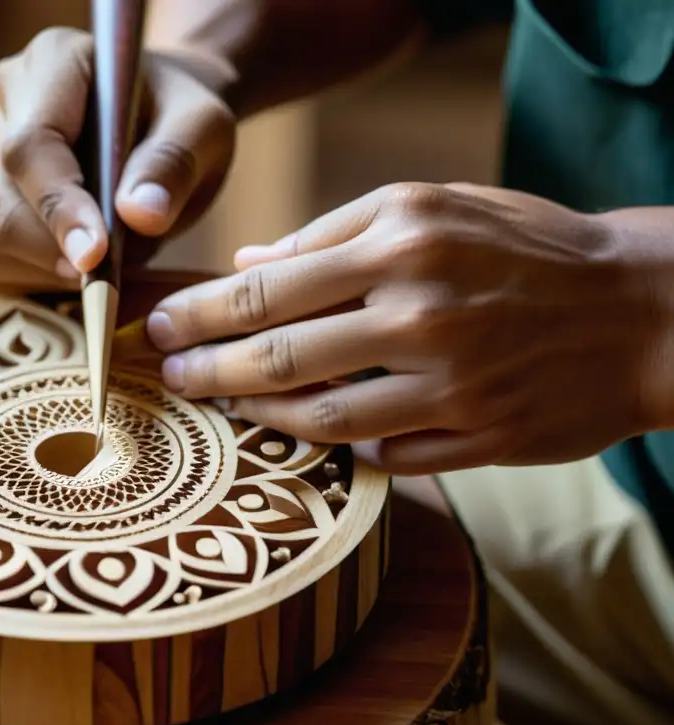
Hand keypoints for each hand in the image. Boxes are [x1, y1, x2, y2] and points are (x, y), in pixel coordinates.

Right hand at [0, 27, 235, 290]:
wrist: (153, 128)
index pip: (31, 145)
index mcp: (51, 63)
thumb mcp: (202, 129)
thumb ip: (174, 163)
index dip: (58, 206)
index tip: (95, 255)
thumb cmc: (175, 123)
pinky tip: (65, 271)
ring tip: (97, 264)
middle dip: (51, 250)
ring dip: (41, 269)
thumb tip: (139, 214)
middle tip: (107, 275)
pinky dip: (22, 280)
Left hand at [145, 182, 658, 474]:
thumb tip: (247, 263)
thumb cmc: (526, 249)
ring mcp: (453, 383)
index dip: (201, 315)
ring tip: (226, 408)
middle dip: (207, 371)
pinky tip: (313, 435)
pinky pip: (384, 456)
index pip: (268, 289)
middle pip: (278, 358)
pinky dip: (343, 447)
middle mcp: (424, 311)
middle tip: (169, 377)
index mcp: (404, 239)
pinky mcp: (481, 438)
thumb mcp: (436, 208)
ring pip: (322, 419)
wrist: (642, 308)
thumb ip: (335, 234)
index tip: (160, 327)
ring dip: (260, 417)